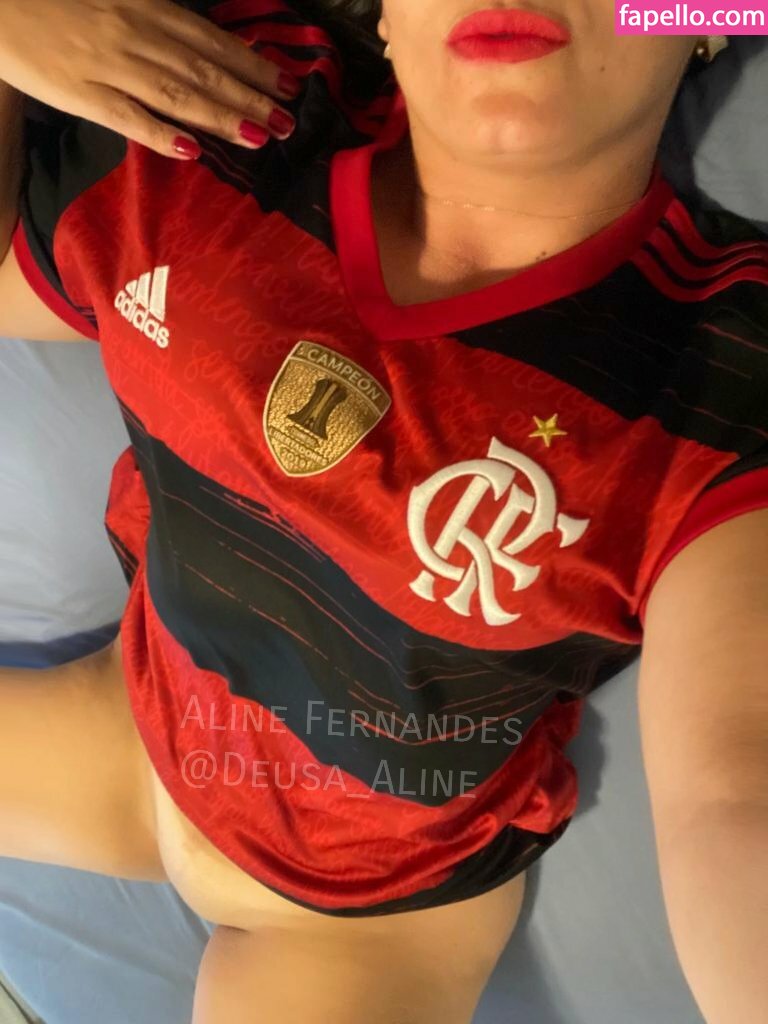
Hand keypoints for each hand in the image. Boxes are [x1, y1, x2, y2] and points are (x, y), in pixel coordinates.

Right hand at [0, 0, 300, 158]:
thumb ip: (158, 20)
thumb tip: (202, 51)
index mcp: (146, 7)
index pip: (210, 40)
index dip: (253, 64)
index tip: (290, 85)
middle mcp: (134, 33)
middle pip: (203, 68)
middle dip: (250, 95)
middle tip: (289, 121)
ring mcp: (107, 64)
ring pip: (174, 92)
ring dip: (220, 115)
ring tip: (259, 136)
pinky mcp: (78, 92)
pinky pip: (125, 116)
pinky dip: (159, 133)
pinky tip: (191, 151)